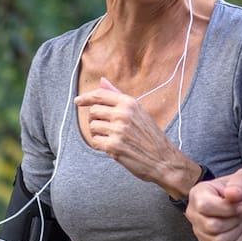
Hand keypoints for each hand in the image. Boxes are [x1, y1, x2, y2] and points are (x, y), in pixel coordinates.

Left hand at [74, 77, 195, 190]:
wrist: (163, 159)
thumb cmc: (150, 136)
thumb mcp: (138, 111)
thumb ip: (118, 96)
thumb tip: (102, 80)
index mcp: (130, 103)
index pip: (100, 95)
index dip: (86, 98)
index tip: (78, 101)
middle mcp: (123, 114)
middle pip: (93, 111)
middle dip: (96, 120)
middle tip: (108, 128)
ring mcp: (118, 130)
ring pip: (92, 127)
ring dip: (98, 133)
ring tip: (112, 138)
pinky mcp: (114, 146)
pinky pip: (95, 141)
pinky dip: (100, 145)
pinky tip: (112, 147)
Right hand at [186, 168, 241, 240]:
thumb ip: (240, 182)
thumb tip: (230, 194)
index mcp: (198, 193)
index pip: (204, 206)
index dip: (228, 208)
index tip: (241, 204)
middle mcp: (194, 213)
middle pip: (211, 226)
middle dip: (234, 220)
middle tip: (239, 213)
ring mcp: (200, 231)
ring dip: (236, 231)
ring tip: (238, 221)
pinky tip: (237, 232)